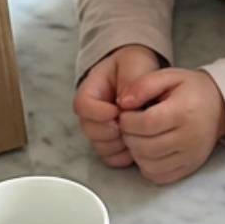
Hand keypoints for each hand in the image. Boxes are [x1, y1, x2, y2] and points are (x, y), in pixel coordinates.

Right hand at [72, 45, 161, 167]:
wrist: (142, 74)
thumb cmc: (135, 67)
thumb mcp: (134, 65)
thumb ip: (130, 82)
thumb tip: (126, 106)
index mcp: (90, 90)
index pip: (82, 106)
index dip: (98, 112)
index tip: (117, 110)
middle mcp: (91, 114)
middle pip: (89, 130)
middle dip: (111, 130)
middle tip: (130, 124)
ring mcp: (100, 130)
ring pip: (100, 147)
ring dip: (119, 143)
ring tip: (137, 132)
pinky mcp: (112, 144)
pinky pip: (111, 158)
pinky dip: (124, 155)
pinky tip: (138, 143)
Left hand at [116, 68, 224, 184]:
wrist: (220, 107)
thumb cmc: (192, 89)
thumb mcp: (168, 75)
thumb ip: (143, 85)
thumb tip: (121, 103)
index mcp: (183, 112)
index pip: (146, 124)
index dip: (127, 120)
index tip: (125, 113)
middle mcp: (189, 138)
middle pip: (144, 146)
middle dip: (128, 136)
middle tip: (129, 126)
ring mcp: (190, 156)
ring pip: (148, 165)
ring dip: (135, 152)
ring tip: (138, 137)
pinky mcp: (189, 168)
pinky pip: (159, 176)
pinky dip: (146, 166)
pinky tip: (148, 152)